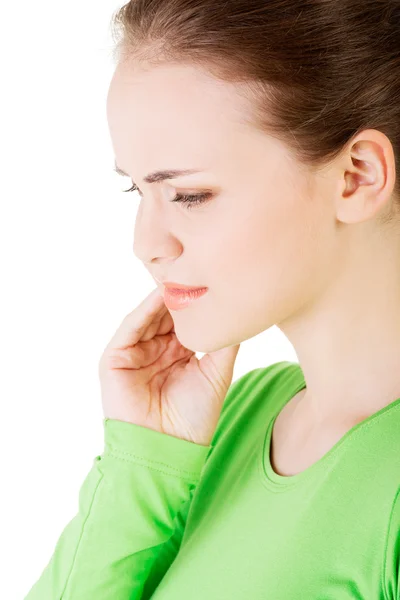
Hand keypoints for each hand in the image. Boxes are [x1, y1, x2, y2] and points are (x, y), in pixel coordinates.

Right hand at [98, 287, 239, 445]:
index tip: (213, 277)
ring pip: (148, 316)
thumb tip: (240, 314)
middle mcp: (156, 350)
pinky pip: (131, 328)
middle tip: (195, 268)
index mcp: (178, 354)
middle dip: (179, 293)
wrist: (168, 450)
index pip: (185, 320)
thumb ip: (225, 343)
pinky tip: (160, 294)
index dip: (196, 301)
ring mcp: (134, 353)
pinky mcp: (115, 359)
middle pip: (166, 313)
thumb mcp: (216, 373)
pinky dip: (144, 311)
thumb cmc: (194, 418)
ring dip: (162, 297)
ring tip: (180, 274)